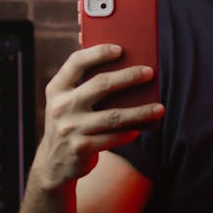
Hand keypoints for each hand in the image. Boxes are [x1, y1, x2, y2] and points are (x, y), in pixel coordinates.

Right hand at [34, 43, 163, 188]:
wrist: (53, 164)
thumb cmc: (71, 124)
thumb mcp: (66, 102)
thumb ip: (82, 83)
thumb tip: (116, 55)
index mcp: (57, 89)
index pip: (76, 62)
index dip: (98, 53)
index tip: (120, 49)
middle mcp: (61, 106)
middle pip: (101, 85)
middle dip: (129, 77)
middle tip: (149, 72)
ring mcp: (70, 128)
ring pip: (114, 116)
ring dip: (140, 111)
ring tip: (159, 108)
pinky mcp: (81, 148)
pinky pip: (113, 138)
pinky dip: (130, 132)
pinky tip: (143, 128)